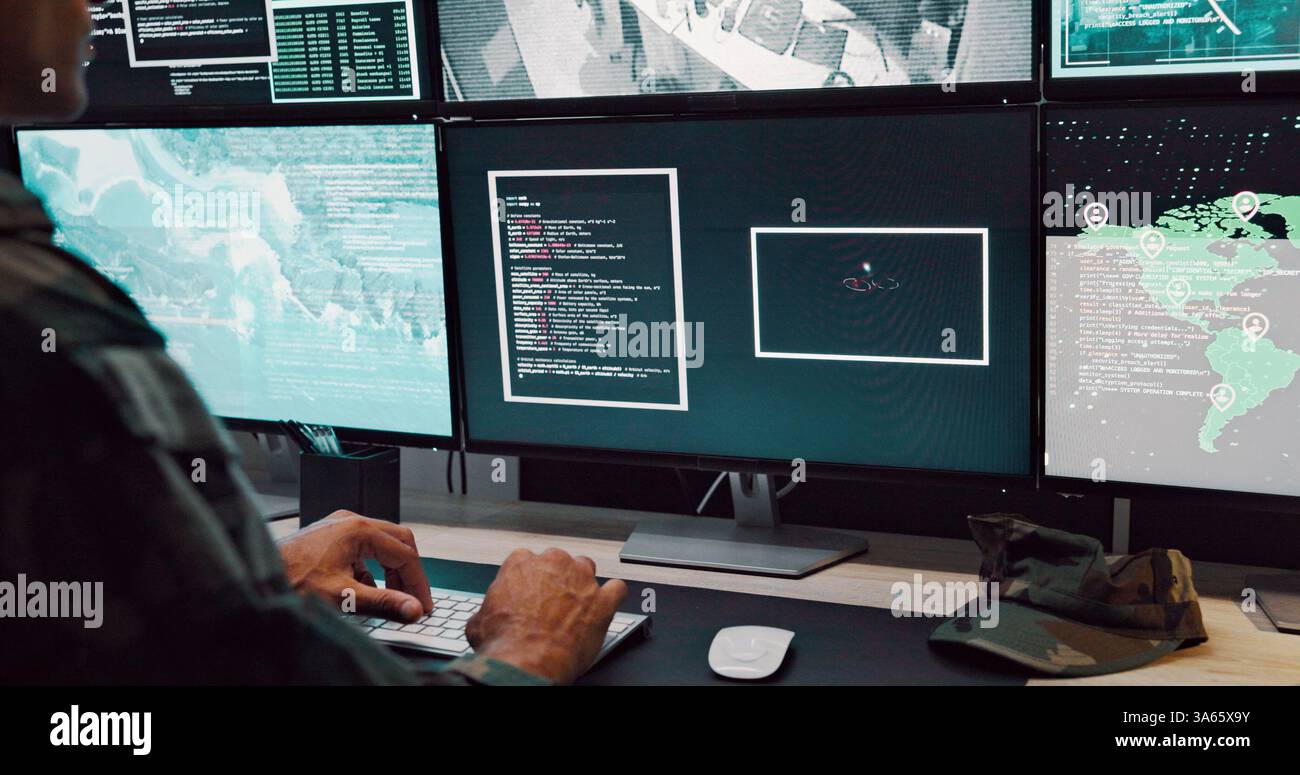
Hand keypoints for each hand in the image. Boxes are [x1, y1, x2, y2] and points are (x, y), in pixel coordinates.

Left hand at [277, 511, 432, 622]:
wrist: (257, 578)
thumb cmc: (291, 582)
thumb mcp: (344, 596)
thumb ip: (384, 602)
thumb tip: (412, 608)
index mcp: (358, 530)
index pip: (405, 553)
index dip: (417, 582)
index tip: (422, 604)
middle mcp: (350, 522)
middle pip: (397, 541)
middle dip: (407, 572)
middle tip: (412, 598)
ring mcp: (338, 527)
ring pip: (380, 544)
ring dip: (389, 570)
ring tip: (390, 596)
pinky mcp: (329, 536)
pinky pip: (361, 548)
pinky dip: (370, 568)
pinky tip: (363, 589)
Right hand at [466, 548, 627, 684]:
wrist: (527, 661)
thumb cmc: (504, 643)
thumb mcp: (479, 622)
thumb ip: (489, 608)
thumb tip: (485, 617)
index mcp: (521, 563)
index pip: (527, 560)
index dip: (529, 579)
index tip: (529, 593)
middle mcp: (553, 564)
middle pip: (559, 560)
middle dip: (556, 578)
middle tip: (551, 602)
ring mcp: (581, 579)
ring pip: (587, 567)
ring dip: (583, 583)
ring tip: (577, 603)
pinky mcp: (602, 601)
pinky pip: (617, 588)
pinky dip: (613, 596)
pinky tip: (606, 605)